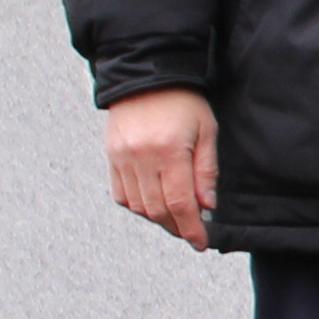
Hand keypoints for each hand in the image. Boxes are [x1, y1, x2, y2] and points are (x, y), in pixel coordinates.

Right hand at [104, 89, 219, 248]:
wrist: (147, 75)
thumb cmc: (184, 101)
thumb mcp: (207, 130)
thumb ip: (206, 170)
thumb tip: (207, 206)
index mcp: (170, 150)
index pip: (180, 203)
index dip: (191, 229)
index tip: (201, 243)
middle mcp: (141, 157)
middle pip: (157, 210)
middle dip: (177, 227)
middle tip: (192, 232)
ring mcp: (122, 158)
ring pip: (138, 206)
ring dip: (158, 219)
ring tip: (176, 217)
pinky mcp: (111, 156)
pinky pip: (121, 194)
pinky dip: (138, 205)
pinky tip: (154, 202)